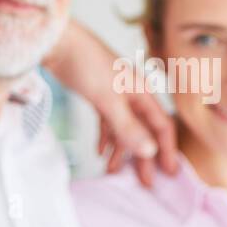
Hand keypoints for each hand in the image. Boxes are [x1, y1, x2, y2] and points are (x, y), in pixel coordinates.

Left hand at [46, 19, 177, 187]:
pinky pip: (107, 123)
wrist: (58, 44)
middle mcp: (132, 95)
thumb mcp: (109, 100)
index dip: (166, 150)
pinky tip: (100, 152)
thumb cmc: (86, 65)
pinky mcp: (98, 97)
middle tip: (145, 183)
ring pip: (124, 130)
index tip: (169, 173)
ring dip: (121, 151)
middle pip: (144, 131)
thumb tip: (149, 152)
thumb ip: (128, 127)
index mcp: (142, 93)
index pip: (161, 126)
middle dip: (144, 157)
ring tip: (114, 172)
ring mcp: (115, 96)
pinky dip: (105, 138)